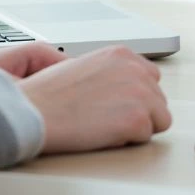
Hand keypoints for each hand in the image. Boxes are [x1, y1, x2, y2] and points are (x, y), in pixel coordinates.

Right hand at [19, 45, 170, 153]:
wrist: (35, 110)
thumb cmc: (51, 93)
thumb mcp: (85, 66)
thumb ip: (111, 71)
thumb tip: (124, 87)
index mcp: (121, 54)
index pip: (150, 77)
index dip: (136, 95)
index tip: (119, 103)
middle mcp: (135, 69)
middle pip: (158, 99)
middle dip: (140, 111)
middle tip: (109, 118)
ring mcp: (139, 93)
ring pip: (159, 119)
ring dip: (138, 127)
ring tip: (108, 126)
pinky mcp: (137, 119)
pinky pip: (147, 137)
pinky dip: (129, 141)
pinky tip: (106, 134)